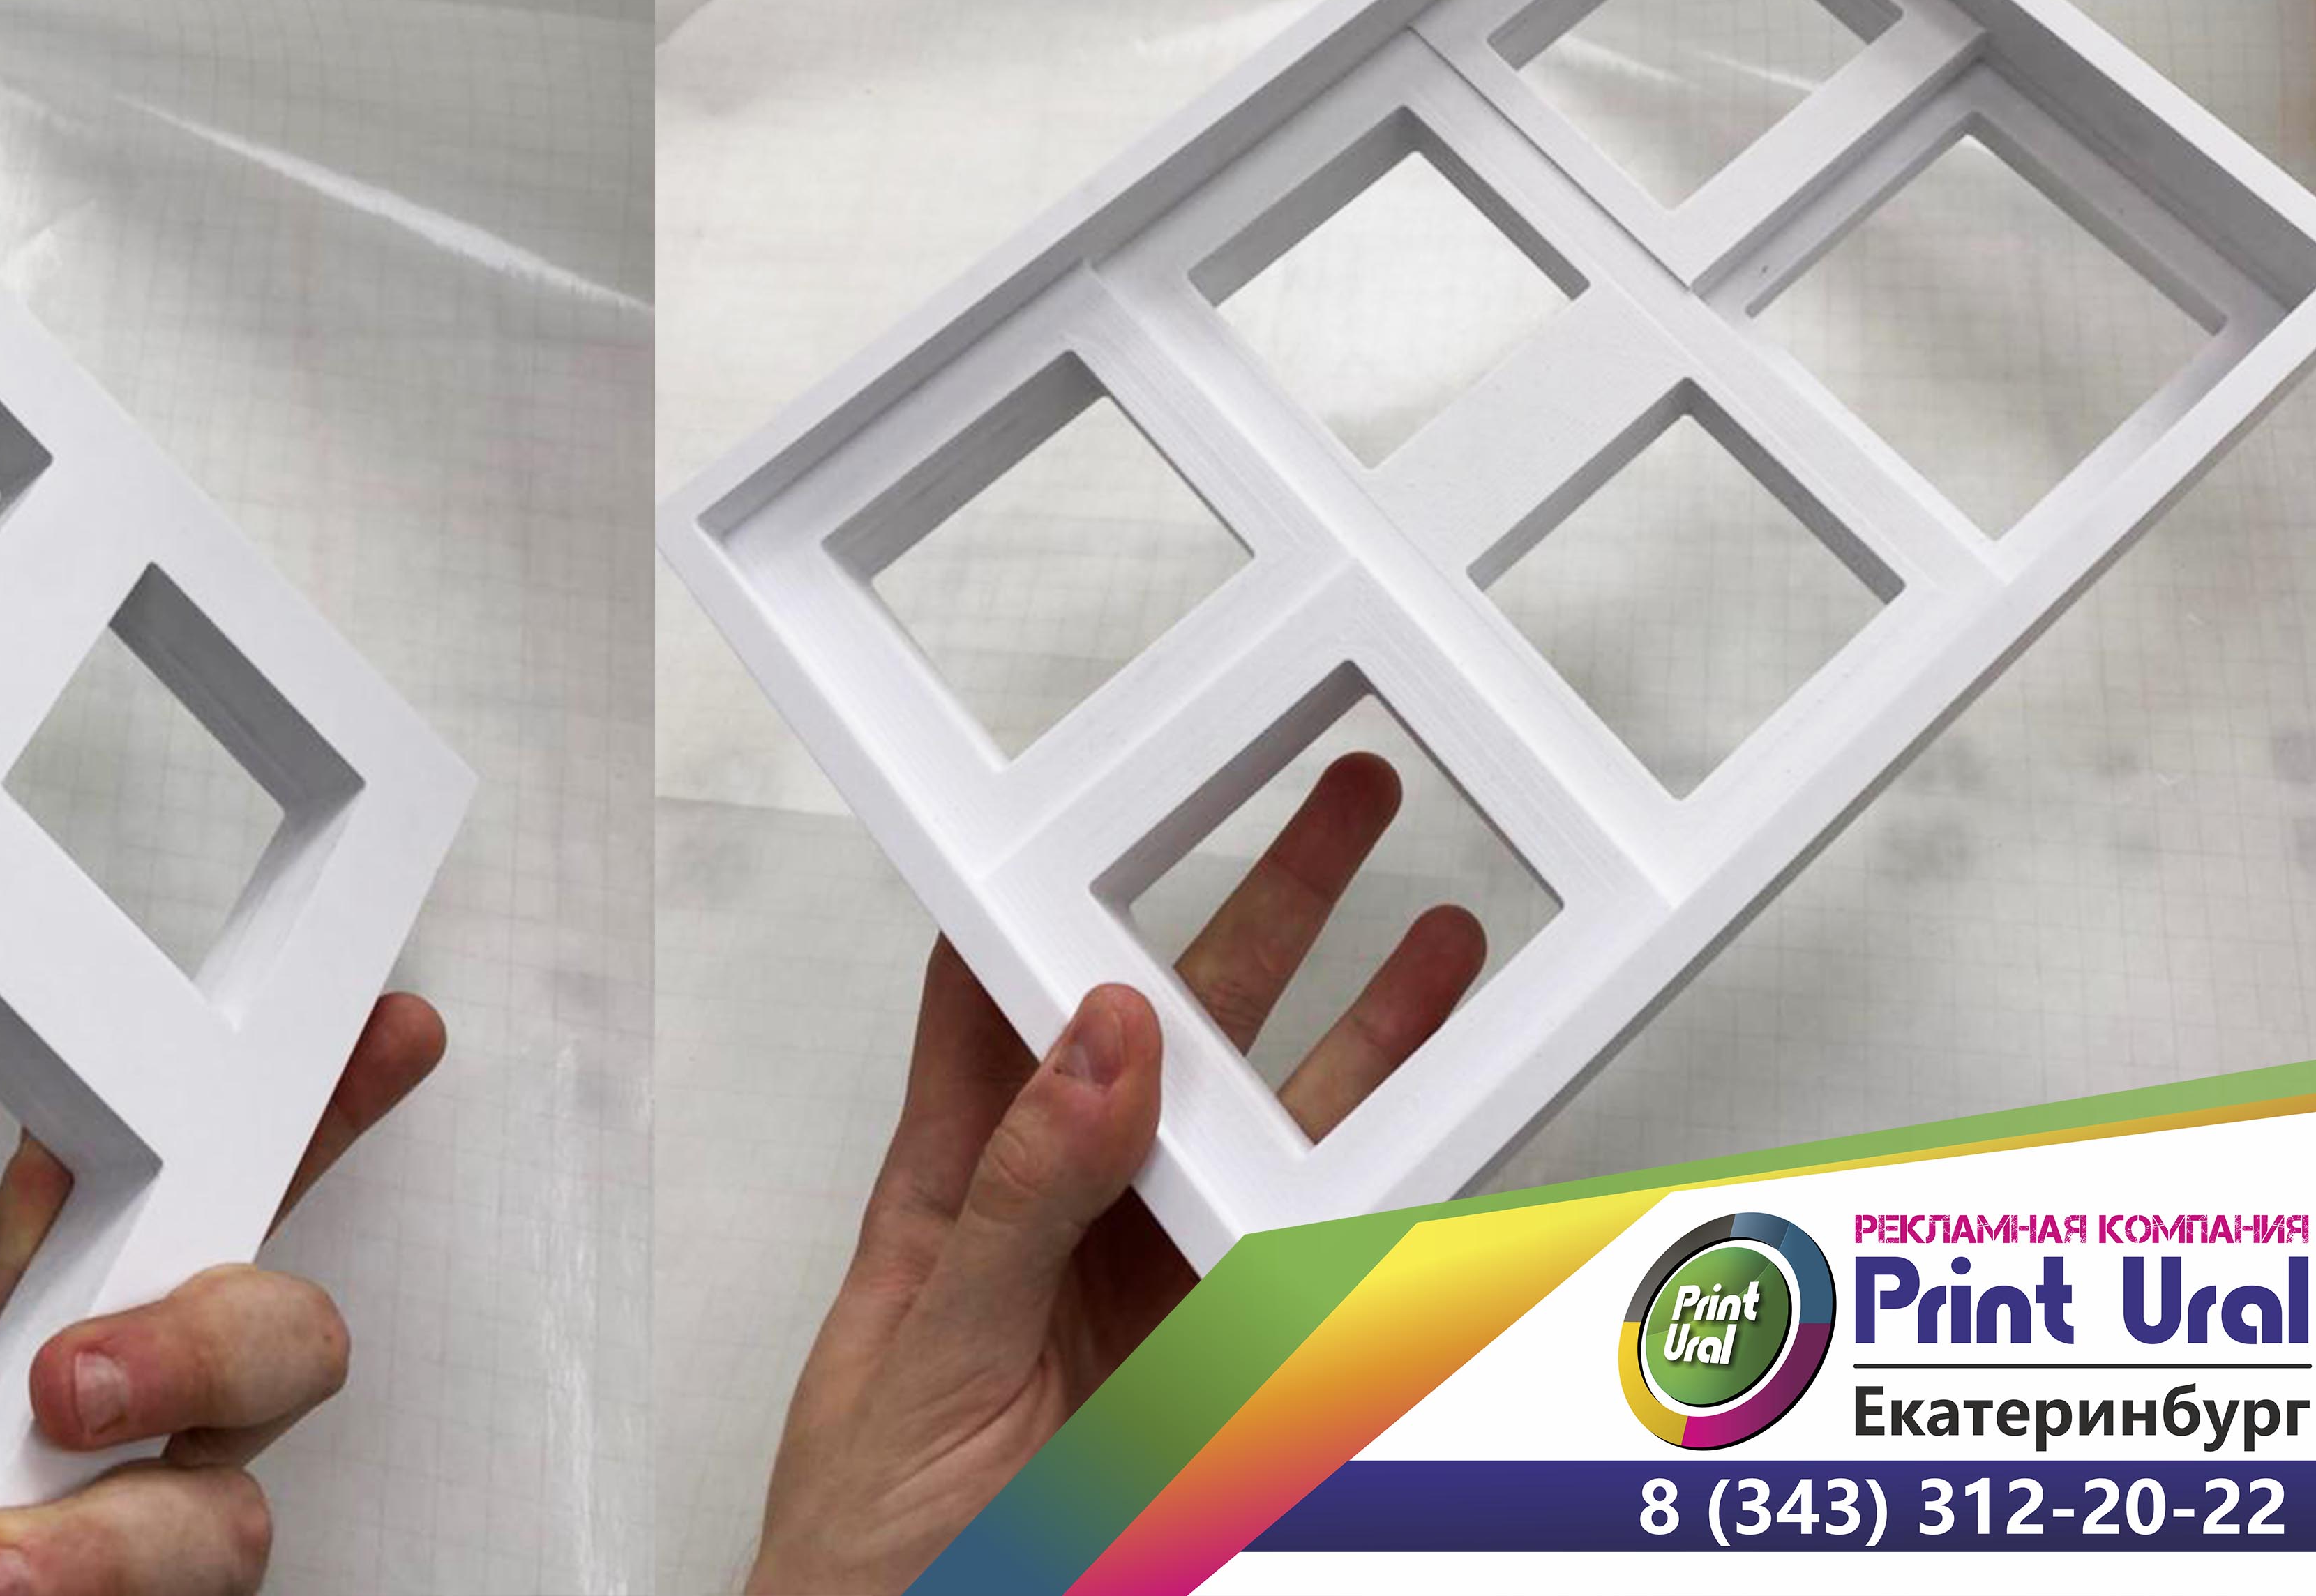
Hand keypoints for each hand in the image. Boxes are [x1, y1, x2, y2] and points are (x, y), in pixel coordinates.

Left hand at [0, 990, 445, 1595]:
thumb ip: (37, 1227)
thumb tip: (74, 1104)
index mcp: (169, 1320)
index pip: (281, 1200)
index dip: (346, 1113)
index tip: (397, 1027)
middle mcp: (202, 1429)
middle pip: (295, 1357)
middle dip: (199, 1353)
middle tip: (65, 1386)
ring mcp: (185, 1547)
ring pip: (229, 1537)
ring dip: (108, 1553)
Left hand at [745, 754, 1483, 1595]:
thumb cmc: (865, 1542)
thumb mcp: (929, 1353)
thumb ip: (1016, 1200)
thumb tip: (1097, 1040)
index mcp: (956, 1192)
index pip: (1011, 1001)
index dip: (1069, 891)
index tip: (1137, 794)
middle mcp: (1068, 1225)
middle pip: (1174, 1037)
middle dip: (1262, 916)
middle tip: (1338, 811)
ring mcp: (1156, 1294)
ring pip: (1276, 1133)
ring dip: (1362, 1035)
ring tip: (1439, 934)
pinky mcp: (1229, 1373)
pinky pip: (1325, 1256)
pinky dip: (1397, 1183)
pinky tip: (1450, 1114)